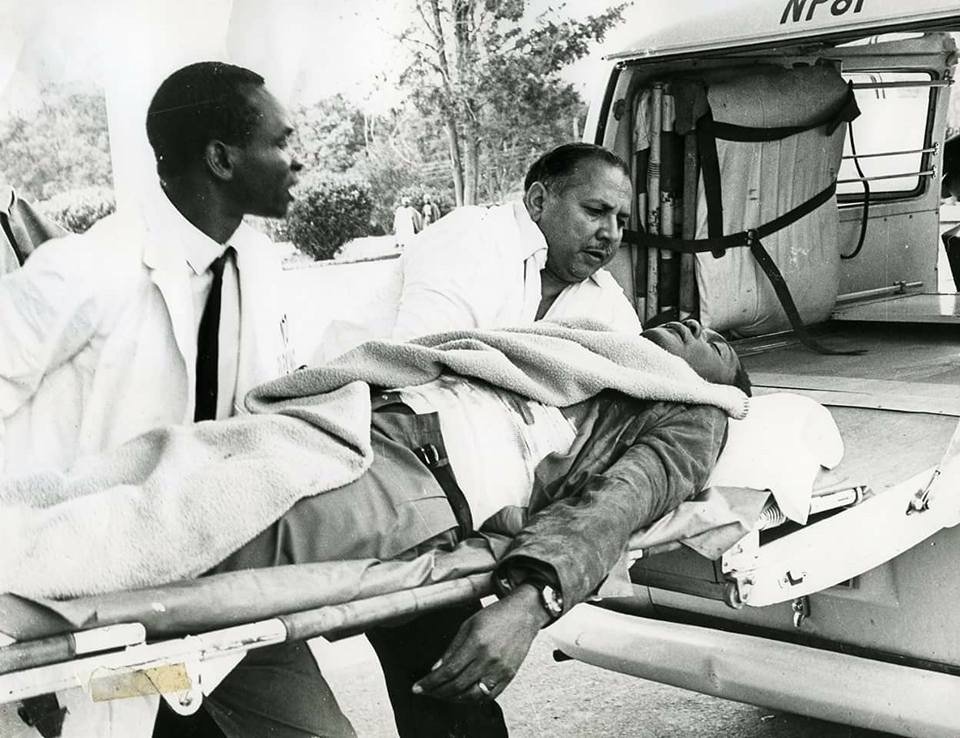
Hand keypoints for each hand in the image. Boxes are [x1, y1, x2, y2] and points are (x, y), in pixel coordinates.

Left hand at [412, 583, 551, 701]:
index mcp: (476, 643)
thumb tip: (436, 668)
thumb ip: (452, 648)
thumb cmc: (495, 616)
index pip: (448, 671)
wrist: (524, 614)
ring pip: (472, 696)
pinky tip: (461, 696)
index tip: (418, 688)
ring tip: (441, 695)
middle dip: (437, 693)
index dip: (430, 682)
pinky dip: (471, 700)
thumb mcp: (468, 625)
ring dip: (453, 699)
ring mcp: (500, 670)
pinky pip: (488, 696)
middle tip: (426, 692)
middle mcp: (489, 659)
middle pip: (457, 686)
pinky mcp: (508, 676)